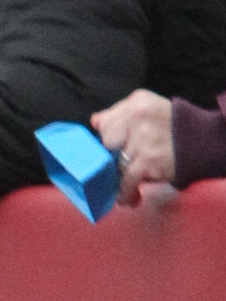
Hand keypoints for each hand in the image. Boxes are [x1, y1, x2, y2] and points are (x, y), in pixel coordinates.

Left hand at [91, 88, 175, 207]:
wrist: (206, 142)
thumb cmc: (177, 129)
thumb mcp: (151, 111)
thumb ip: (122, 115)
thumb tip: (95, 121)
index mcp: (138, 102)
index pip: (105, 122)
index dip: (108, 141)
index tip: (114, 151)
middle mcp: (138, 116)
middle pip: (106, 143)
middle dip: (111, 158)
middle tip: (121, 168)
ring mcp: (142, 138)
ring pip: (114, 163)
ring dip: (118, 180)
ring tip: (126, 188)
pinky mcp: (147, 159)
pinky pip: (126, 181)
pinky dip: (126, 193)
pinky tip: (132, 198)